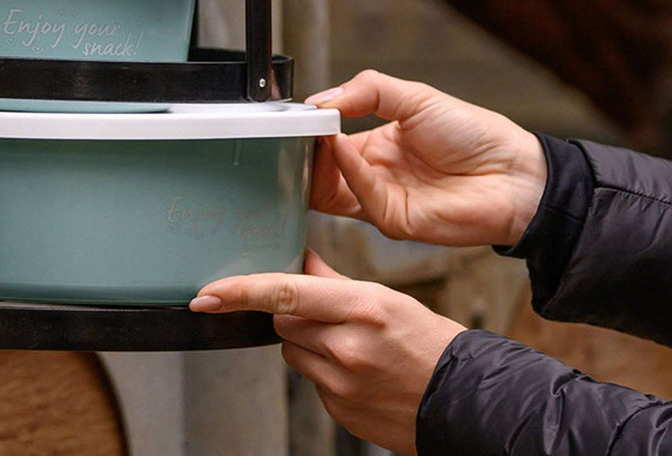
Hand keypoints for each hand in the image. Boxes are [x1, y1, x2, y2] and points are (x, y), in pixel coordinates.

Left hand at [191, 250, 464, 455]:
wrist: (465, 402)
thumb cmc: (428, 342)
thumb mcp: (385, 297)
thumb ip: (332, 279)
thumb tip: (298, 258)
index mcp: (360, 308)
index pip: (284, 292)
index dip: (239, 291)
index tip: (206, 295)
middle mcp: (347, 348)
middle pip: (283, 319)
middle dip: (295, 312)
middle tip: (330, 316)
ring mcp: (342, 385)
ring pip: (292, 351)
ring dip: (307, 342)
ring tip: (350, 345)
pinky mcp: (340, 413)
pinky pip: (311, 382)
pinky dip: (323, 371)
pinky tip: (357, 371)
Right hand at [311, 69, 545, 247]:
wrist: (516, 173)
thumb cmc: (475, 134)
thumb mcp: (414, 97)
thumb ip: (366, 91)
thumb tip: (321, 100)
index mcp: (375, 145)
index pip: (326, 142)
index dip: (308, 130)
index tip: (290, 115)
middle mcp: (373, 174)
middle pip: (320, 170)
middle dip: (301, 152)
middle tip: (282, 131)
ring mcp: (382, 199)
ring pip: (331, 188)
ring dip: (316, 162)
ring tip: (306, 134)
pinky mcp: (394, 221)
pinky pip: (360, 198)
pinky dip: (346, 171)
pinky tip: (341, 146)